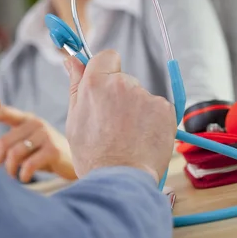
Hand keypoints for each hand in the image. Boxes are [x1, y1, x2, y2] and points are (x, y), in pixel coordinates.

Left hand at [0, 106, 76, 182]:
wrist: (75, 162)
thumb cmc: (45, 154)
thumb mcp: (25, 147)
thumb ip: (4, 147)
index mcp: (26, 119)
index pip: (3, 113)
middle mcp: (35, 123)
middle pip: (4, 141)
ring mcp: (45, 135)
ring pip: (15, 153)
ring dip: (9, 169)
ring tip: (11, 176)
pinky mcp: (53, 150)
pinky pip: (29, 163)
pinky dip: (22, 174)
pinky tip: (23, 178)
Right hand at [65, 51, 176, 181]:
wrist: (120, 181)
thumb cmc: (93, 155)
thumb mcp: (74, 120)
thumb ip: (76, 86)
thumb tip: (71, 60)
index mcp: (96, 84)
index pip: (106, 56)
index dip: (105, 69)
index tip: (104, 84)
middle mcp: (122, 84)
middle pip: (123, 80)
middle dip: (119, 96)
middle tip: (113, 125)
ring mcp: (145, 96)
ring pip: (140, 96)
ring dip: (136, 110)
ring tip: (128, 137)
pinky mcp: (165, 109)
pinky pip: (157, 109)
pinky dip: (153, 121)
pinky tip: (143, 139)